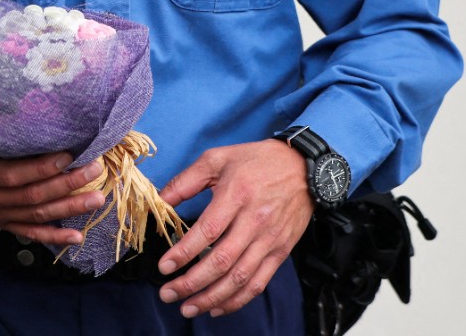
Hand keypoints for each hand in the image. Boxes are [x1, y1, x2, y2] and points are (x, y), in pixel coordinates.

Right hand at [0, 126, 106, 245]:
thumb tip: (22, 103)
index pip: (15, 174)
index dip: (43, 168)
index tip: (68, 154)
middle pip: (32, 196)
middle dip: (67, 184)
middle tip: (94, 170)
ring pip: (36, 215)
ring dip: (69, 208)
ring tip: (96, 197)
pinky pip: (29, 232)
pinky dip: (53, 236)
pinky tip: (77, 237)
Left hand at [155, 139, 314, 318]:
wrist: (304, 168)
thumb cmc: (257, 161)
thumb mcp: (217, 158)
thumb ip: (187, 180)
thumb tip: (161, 200)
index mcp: (236, 196)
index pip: (207, 232)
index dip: (184, 253)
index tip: (164, 267)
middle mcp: (254, 222)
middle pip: (221, 261)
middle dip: (192, 283)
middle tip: (168, 293)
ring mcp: (269, 240)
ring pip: (240, 278)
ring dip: (212, 297)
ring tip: (188, 307)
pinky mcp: (280, 252)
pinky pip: (259, 283)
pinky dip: (238, 300)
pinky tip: (218, 307)